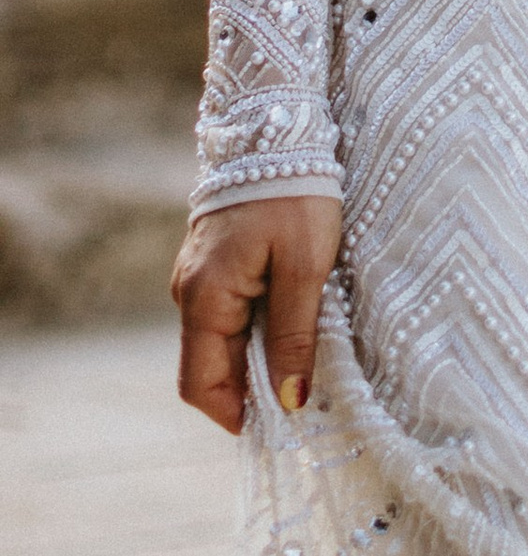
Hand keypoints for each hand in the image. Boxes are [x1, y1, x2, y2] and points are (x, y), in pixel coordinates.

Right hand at [171, 195, 342, 434]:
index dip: (235, 415)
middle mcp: (191, 294)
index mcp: (204, 300)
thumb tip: (291, 401)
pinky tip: (296, 324)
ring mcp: (200, 278)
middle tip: (304, 400)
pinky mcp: (217, 264)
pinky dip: (259, 330)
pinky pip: (231, 313)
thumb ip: (294, 335)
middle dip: (251, 390)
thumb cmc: (295, 196)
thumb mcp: (305, 269)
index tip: (279, 426)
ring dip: (259, 359)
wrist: (277, 128)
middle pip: (211, 367)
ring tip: (308, 362)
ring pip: (223, 341)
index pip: (201, 385)